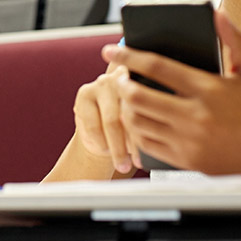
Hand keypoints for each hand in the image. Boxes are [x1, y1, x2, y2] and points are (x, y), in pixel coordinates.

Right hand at [71, 46, 141, 173]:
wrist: (103, 129)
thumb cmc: (131, 127)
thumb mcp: (145, 125)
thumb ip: (149, 126)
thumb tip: (151, 142)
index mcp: (147, 80)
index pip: (152, 105)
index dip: (153, 130)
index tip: (155, 149)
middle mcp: (125, 76)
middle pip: (132, 113)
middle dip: (135, 144)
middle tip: (136, 164)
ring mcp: (103, 82)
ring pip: (112, 121)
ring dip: (117, 148)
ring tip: (122, 164)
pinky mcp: (85, 93)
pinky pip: (93, 124)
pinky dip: (100, 142)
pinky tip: (104, 150)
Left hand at [114, 11, 240, 173]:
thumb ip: (234, 39)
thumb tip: (218, 12)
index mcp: (209, 89)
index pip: (158, 67)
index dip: (130, 56)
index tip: (111, 50)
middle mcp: (195, 116)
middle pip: (139, 96)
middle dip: (122, 84)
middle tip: (119, 77)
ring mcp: (188, 140)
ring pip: (138, 122)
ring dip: (126, 108)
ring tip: (127, 97)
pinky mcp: (185, 160)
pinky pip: (147, 144)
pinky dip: (136, 131)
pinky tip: (138, 120)